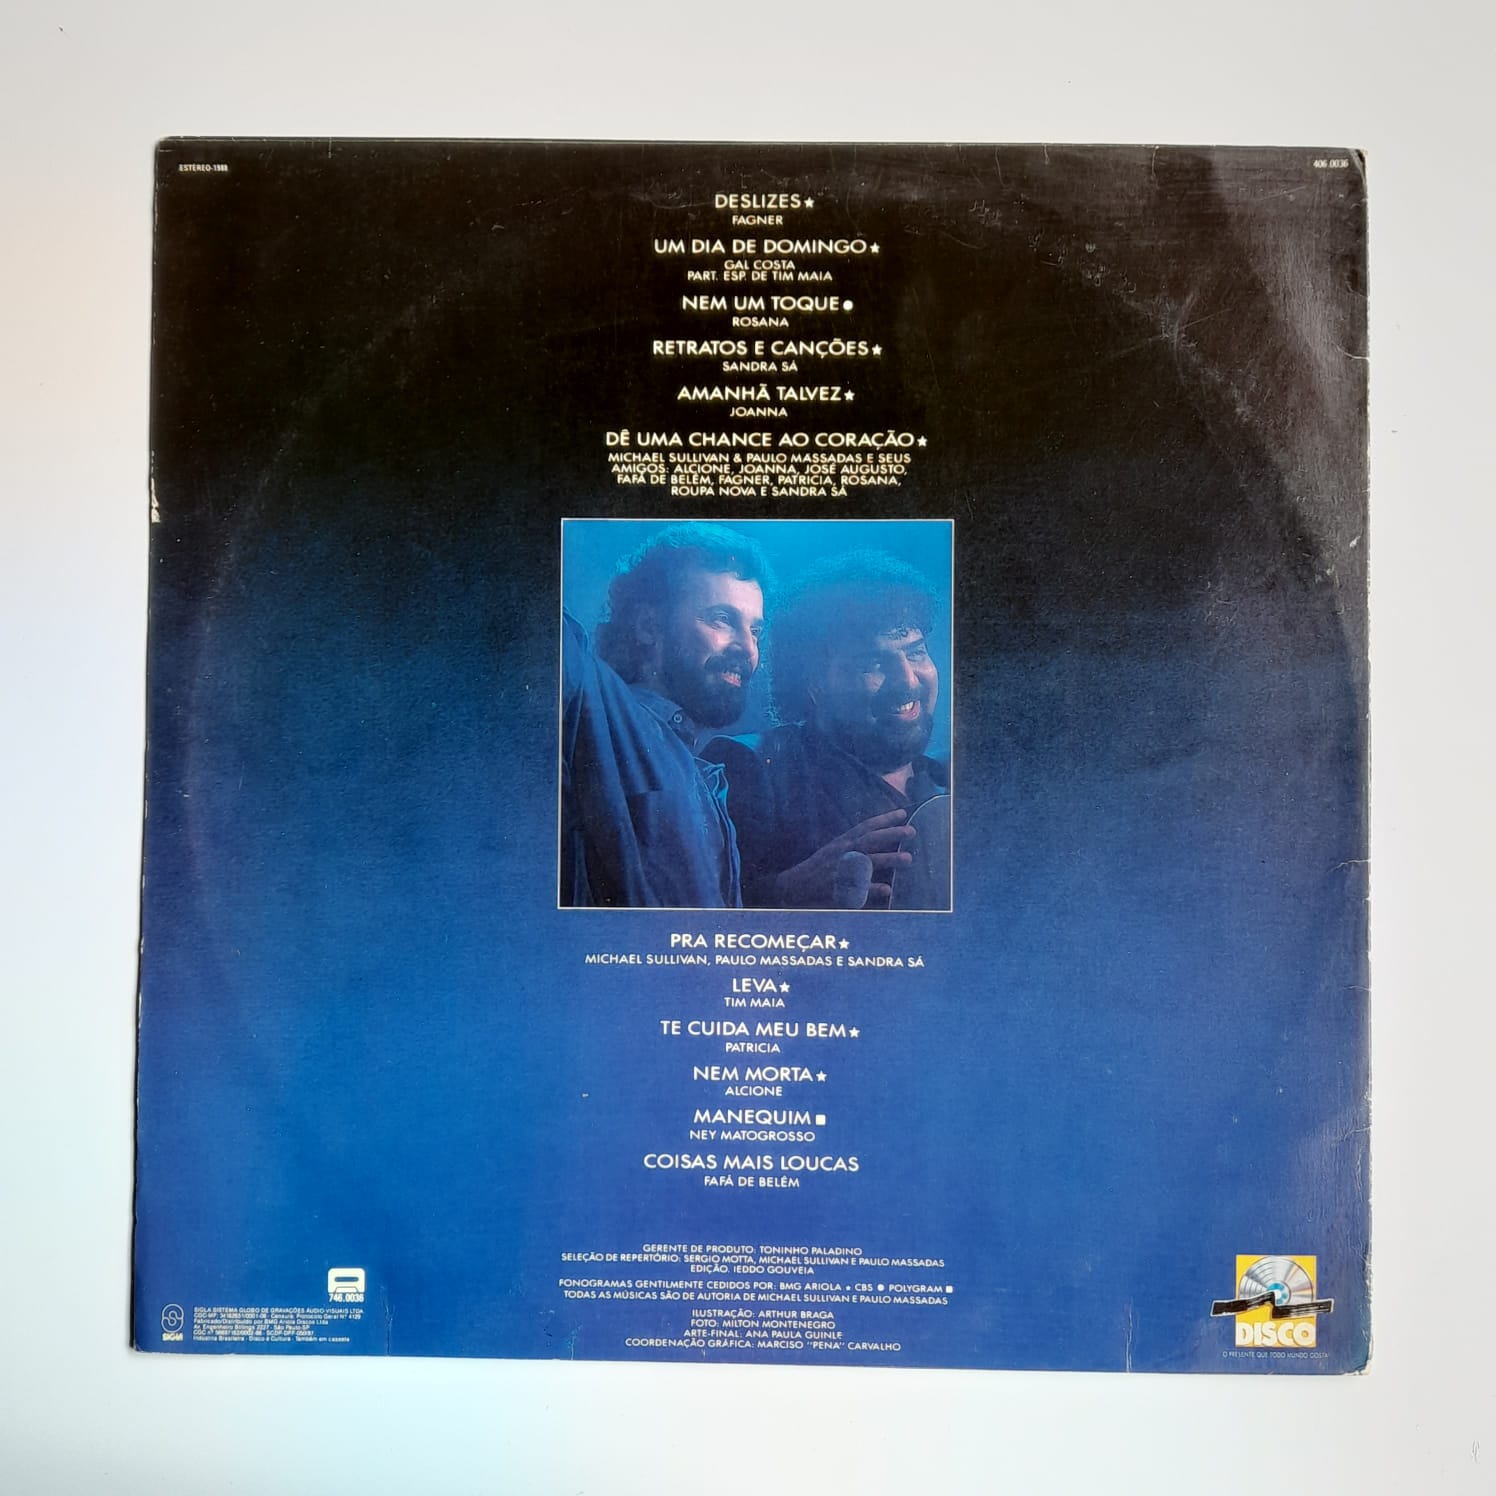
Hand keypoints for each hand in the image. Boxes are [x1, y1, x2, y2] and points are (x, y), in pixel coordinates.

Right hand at [772, 809, 915, 908]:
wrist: (792, 888)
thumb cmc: (816, 869)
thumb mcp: (833, 850)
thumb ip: (853, 845)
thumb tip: (876, 839)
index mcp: (841, 843)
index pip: (864, 827)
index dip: (884, 819)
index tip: (902, 813)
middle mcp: (842, 854)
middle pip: (869, 841)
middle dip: (891, 835)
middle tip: (911, 831)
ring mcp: (840, 871)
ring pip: (867, 863)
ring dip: (888, 860)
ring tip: (908, 859)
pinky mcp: (838, 890)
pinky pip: (857, 890)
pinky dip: (872, 889)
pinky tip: (888, 890)